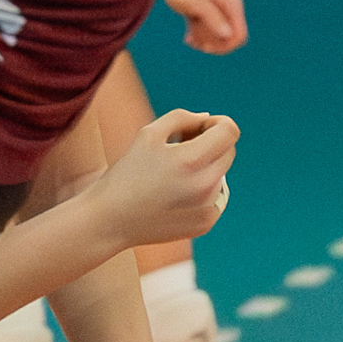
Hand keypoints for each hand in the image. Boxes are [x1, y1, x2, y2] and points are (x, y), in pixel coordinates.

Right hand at [87, 109, 235, 250]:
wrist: (111, 220)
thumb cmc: (127, 173)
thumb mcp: (149, 134)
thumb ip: (182, 118)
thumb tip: (207, 119)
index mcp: (192, 160)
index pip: (230, 131)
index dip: (218, 123)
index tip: (200, 128)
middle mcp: (206, 186)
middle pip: (229, 152)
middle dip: (212, 143)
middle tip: (183, 146)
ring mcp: (208, 208)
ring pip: (221, 175)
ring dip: (206, 167)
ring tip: (174, 173)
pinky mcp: (206, 223)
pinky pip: (216, 197)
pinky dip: (203, 190)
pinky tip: (175, 193)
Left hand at [159, 0, 245, 53]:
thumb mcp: (195, 3)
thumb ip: (212, 17)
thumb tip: (228, 34)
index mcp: (232, 5)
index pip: (239, 36)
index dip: (225, 46)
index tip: (205, 46)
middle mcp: (230, 9)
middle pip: (230, 40)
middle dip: (213, 45)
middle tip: (195, 39)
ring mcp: (221, 13)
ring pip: (220, 40)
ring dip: (205, 42)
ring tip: (189, 36)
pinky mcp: (211, 16)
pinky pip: (212, 36)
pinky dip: (200, 39)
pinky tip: (188, 38)